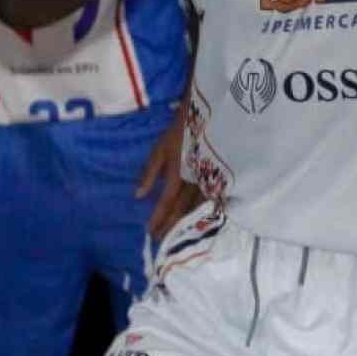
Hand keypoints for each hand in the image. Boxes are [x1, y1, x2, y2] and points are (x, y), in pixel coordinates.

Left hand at [134, 103, 204, 237]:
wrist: (209, 115)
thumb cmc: (180, 130)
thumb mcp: (160, 148)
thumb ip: (149, 173)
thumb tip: (138, 196)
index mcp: (177, 176)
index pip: (166, 204)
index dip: (158, 219)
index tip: (151, 233)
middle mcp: (193, 183)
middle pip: (182, 211)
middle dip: (171, 226)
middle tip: (163, 240)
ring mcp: (208, 182)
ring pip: (197, 208)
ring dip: (187, 223)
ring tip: (179, 235)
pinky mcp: (219, 177)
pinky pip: (211, 200)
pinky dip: (205, 211)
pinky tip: (202, 219)